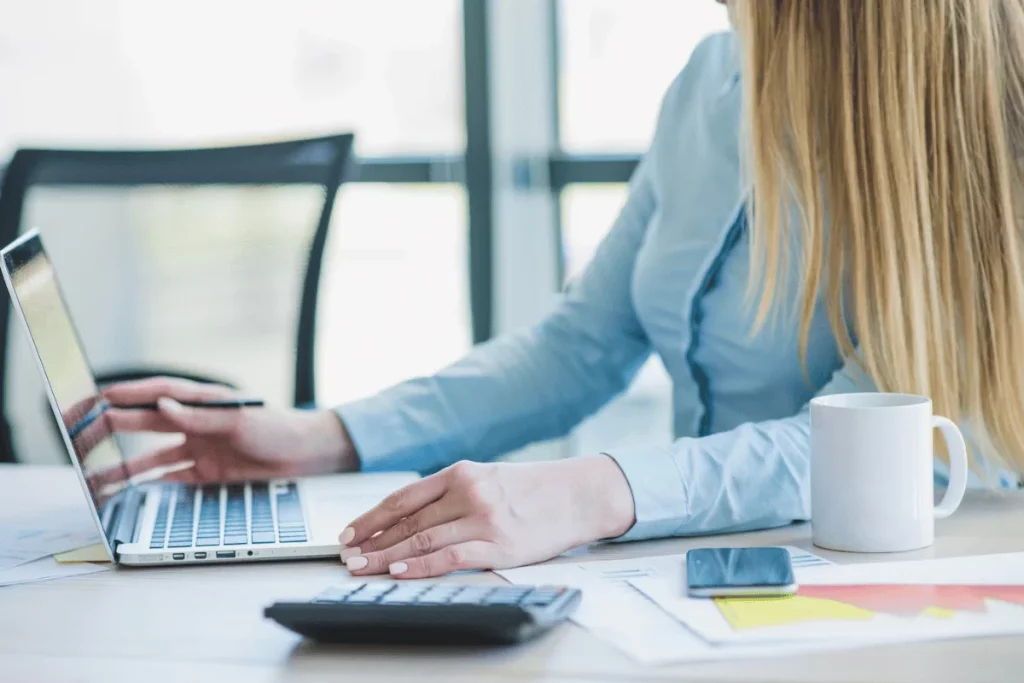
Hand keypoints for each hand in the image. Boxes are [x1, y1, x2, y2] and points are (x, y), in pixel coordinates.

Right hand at [98, 377, 358, 484]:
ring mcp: (197, 449)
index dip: (125, 395)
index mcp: (202, 401)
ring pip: (150, 457)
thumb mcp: (240, 419)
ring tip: (93, 476)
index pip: (156, 394)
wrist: (306, 455)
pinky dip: (148, 485)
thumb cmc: (278, 428)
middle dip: (111, 429)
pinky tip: (126, 493)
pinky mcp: (205, 473)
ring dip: (123, 466)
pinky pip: (169, 478)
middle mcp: (194, 423)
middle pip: (144, 424)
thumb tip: (162, 407)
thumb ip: (201, 416)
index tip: (97, 399)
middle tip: (80, 437)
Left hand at [340, 456, 635, 578]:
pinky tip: (400, 570)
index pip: (404, 497)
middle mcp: (468, 491)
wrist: (578, 494)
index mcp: (461, 472)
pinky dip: (421, 564)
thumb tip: (412, 517)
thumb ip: (454, 493)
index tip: (350, 531)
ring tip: (363, 567)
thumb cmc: (534, 488)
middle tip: (347, 555)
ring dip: (387, 555)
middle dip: (372, 540)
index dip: (372, 516)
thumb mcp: (489, 478)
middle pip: (407, 520)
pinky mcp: (498, 544)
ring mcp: (482, 518)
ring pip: (422, 538)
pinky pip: (449, 556)